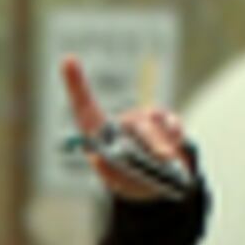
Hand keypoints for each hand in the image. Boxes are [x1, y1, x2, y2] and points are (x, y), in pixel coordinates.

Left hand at [61, 56, 195, 201]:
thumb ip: (109, 172)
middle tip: (162, 158)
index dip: (76, 83)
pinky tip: (174, 153)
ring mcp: (144, 119)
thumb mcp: (118, 181)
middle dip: (151, 140)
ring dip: (164, 145)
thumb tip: (99, 158)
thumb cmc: (131, 179)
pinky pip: (173, 125)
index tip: (68, 60)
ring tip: (165, 162)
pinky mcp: (166, 120)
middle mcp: (121, 121)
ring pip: (155, 125)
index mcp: (100, 134)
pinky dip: (176, 140)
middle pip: (134, 122)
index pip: (85, 107)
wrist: (160, 185)